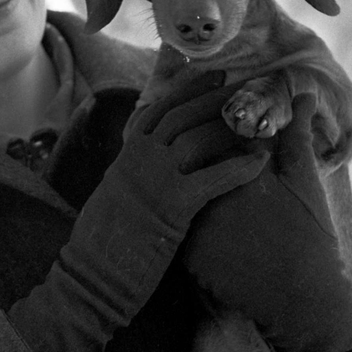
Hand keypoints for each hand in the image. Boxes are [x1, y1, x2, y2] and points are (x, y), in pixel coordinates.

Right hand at [9, 72, 267, 351]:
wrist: (90, 278)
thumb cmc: (101, 245)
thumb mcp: (112, 194)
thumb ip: (130, 172)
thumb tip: (140, 160)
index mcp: (125, 154)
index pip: (156, 108)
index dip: (184, 88)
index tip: (206, 73)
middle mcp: (138, 157)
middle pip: (182, 114)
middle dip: (213, 96)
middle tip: (240, 83)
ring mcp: (155, 178)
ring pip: (197, 137)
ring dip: (230, 126)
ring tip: (257, 119)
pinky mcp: (173, 205)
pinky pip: (214, 178)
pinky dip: (239, 168)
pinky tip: (260, 163)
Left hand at [180, 93, 351, 351]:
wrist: (305, 304)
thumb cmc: (312, 239)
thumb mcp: (306, 183)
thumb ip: (296, 135)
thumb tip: (303, 94)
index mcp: (238, 177)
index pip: (210, 136)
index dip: (214, 126)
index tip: (223, 125)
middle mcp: (211, 202)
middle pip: (188, 164)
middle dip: (195, 155)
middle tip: (213, 160)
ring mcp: (196, 232)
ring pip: (178, 194)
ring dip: (183, 183)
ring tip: (209, 193)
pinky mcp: (189, 259)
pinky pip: (175, 226)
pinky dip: (182, 217)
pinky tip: (194, 213)